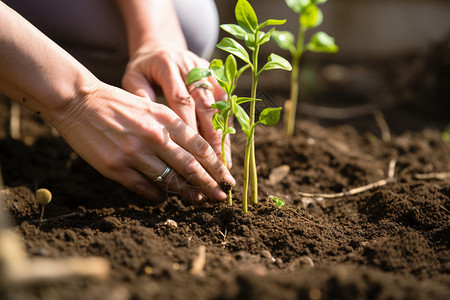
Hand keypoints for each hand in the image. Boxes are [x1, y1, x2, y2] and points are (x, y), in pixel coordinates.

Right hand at [56, 82, 234, 203]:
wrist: (78, 101)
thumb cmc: (118, 104)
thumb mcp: (151, 106)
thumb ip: (172, 128)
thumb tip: (193, 155)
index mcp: (165, 118)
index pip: (199, 146)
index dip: (216, 165)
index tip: (226, 178)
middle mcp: (153, 136)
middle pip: (190, 166)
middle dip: (209, 184)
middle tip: (220, 197)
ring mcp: (134, 153)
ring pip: (169, 180)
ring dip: (186, 193)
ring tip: (197, 200)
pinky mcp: (116, 167)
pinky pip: (144, 188)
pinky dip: (158, 196)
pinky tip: (164, 199)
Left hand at [121, 46, 231, 167]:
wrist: (160, 47)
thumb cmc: (144, 69)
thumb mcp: (133, 77)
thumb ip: (139, 96)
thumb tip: (148, 125)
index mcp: (168, 65)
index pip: (181, 98)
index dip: (188, 125)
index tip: (191, 152)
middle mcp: (191, 66)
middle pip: (205, 103)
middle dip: (211, 134)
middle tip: (214, 161)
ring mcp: (207, 70)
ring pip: (220, 105)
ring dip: (222, 133)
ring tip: (223, 159)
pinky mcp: (217, 76)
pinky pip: (225, 103)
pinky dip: (226, 125)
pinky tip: (226, 147)